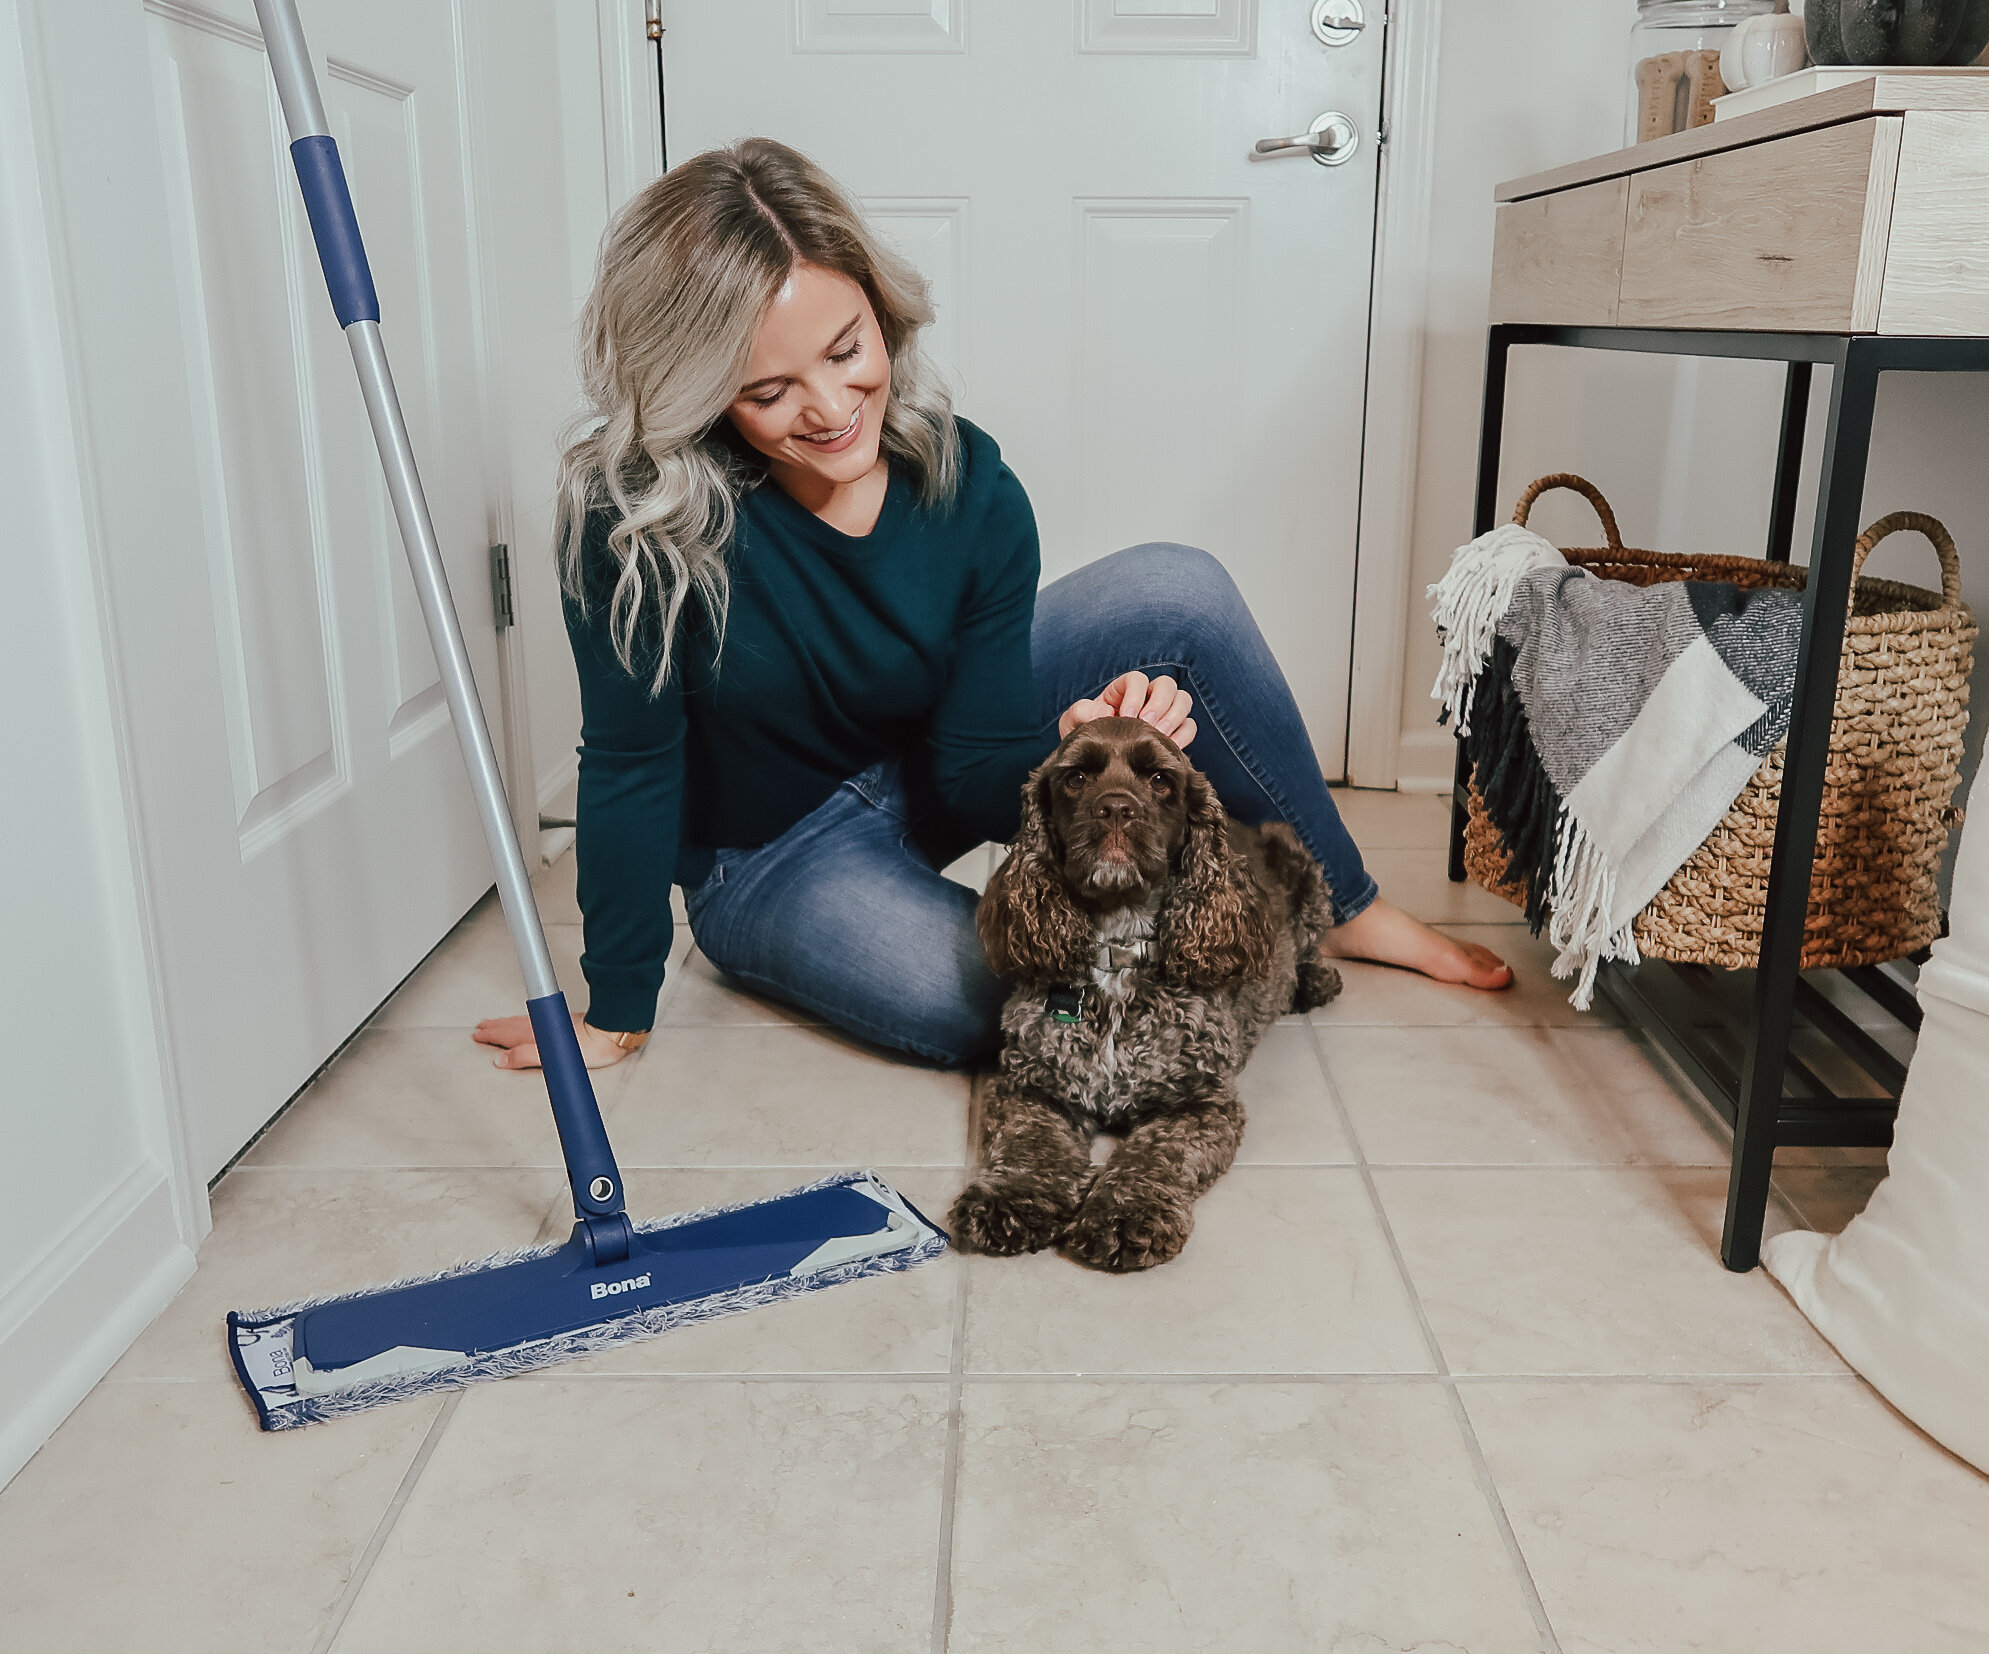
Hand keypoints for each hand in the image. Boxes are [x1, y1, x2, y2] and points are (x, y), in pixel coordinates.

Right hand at [473, 1011, 635, 1070]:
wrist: (610, 1033)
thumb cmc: (589, 1047)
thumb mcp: (551, 1058)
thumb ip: (524, 1057)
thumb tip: (502, 1061)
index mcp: (535, 1034)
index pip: (505, 1035)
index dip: (490, 1036)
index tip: (477, 1035)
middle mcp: (540, 1026)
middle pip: (510, 1026)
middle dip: (494, 1027)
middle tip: (480, 1029)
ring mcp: (550, 1023)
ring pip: (520, 1022)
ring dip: (505, 1023)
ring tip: (495, 1024)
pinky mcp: (560, 1023)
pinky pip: (532, 1021)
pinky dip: (520, 1022)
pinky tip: (524, 1023)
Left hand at [1059, 671, 1196, 748]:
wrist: (1096, 764)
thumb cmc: (1084, 736)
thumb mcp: (1073, 722)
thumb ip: (1081, 712)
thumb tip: (1105, 712)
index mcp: (1123, 689)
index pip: (1137, 679)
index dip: (1136, 694)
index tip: (1127, 716)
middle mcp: (1147, 697)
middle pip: (1167, 685)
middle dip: (1159, 704)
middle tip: (1149, 724)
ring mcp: (1163, 713)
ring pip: (1183, 701)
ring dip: (1174, 717)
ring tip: (1161, 735)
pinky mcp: (1174, 732)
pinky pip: (1189, 726)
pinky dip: (1183, 735)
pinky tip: (1170, 747)